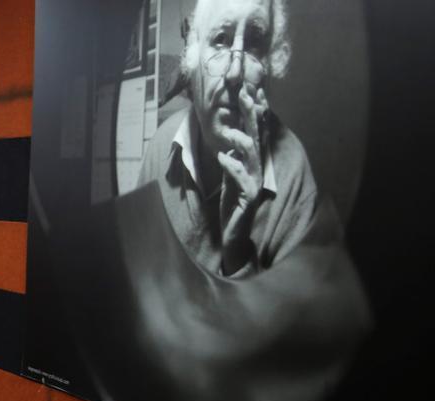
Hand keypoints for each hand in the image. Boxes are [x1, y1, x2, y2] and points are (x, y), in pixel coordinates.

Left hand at [215, 85, 268, 271]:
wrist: (234, 232)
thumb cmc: (232, 203)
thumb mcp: (230, 175)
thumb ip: (233, 157)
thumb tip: (232, 138)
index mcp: (252, 162)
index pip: (256, 131)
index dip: (256, 111)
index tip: (252, 89)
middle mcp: (257, 168)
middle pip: (256, 135)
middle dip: (251, 114)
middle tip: (245, 93)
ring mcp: (255, 182)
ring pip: (252, 154)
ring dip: (240, 140)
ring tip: (229, 132)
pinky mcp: (248, 197)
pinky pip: (241, 178)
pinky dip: (231, 166)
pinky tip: (222, 158)